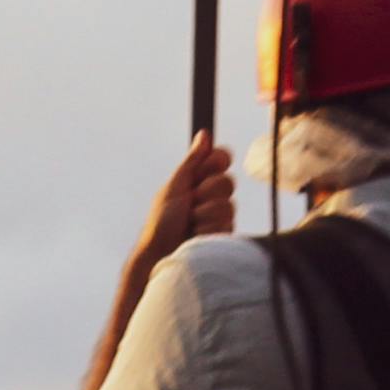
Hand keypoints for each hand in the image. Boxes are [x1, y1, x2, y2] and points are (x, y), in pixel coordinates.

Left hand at [135, 136, 236, 274]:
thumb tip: (205, 134)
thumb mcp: (175, 186)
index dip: (217, 161)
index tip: (206, 168)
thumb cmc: (161, 221)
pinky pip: (228, 224)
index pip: (221, 159)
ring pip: (228, 205)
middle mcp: (211, 195)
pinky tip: (195, 236)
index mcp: (197, 179)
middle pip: (227, 181)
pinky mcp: (225, 234)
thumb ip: (192, 161)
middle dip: (206, 192)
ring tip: (190, 224)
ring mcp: (220, 215)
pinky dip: (207, 230)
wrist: (161, 254)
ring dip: (204, 215)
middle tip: (190, 203)